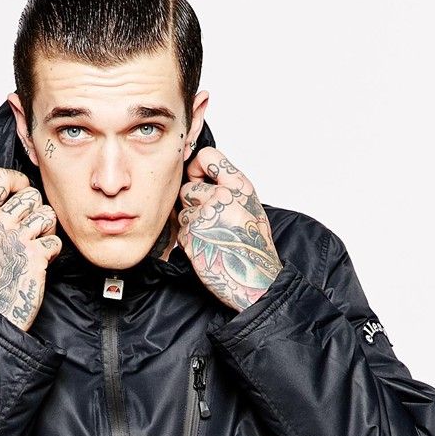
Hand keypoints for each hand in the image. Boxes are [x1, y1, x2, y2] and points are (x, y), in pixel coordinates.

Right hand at [0, 168, 62, 332]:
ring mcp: (17, 238)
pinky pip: (55, 240)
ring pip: (47, 214)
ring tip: (38, 244)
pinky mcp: (35, 254)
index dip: (18, 180)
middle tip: (33, 229)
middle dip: (37, 210)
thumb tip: (9, 204)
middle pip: (31, 195)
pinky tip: (42, 261)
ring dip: (48, 229)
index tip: (22, 191)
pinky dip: (53, 251)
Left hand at [178, 149, 282, 312]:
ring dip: (190, 223)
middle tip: (210, 221)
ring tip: (211, 236)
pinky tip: (206, 248)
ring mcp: (205, 216)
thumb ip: (228, 187)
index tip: (197, 177)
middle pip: (188, 188)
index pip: (207, 156)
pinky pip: (180, 231)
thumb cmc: (253, 246)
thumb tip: (199, 175)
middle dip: (193, 204)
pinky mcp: (192, 236)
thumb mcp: (250, 206)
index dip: (197, 167)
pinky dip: (188, 240)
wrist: (254, 279)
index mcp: (239, 186)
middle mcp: (222, 197)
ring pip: (182, 211)